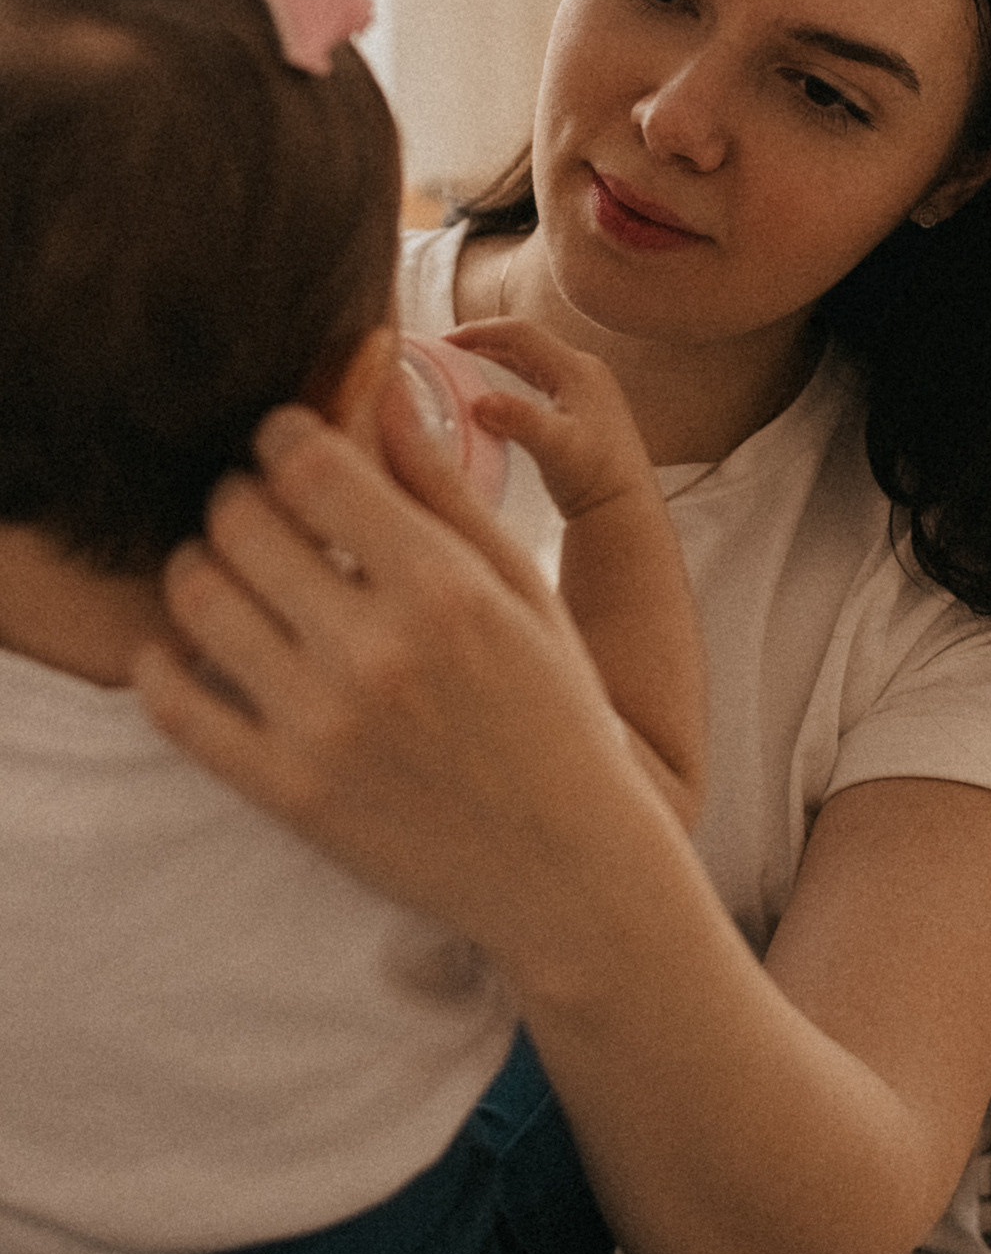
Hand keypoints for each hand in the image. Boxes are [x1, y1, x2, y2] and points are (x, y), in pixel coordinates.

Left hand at [133, 393, 649, 974]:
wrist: (568, 867)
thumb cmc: (556, 714)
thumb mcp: (522, 589)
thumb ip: (445, 488)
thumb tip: (383, 386)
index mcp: (441, 586)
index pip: (309, 465)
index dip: (283, 434)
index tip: (286, 441)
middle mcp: (376, 650)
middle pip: (240, 518)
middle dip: (238, 494)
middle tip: (255, 507)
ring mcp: (323, 726)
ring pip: (198, 598)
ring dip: (199, 565)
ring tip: (226, 572)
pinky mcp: (286, 793)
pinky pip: (177, 706)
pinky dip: (159, 663)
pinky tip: (182, 649)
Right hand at [445, 316, 656, 522]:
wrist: (623, 508)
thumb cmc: (595, 478)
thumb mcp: (556, 447)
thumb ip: (519, 420)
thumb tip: (480, 401)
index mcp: (577, 369)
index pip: (521, 333)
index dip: (479, 331)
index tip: (444, 342)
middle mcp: (584, 370)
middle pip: (525, 341)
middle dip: (484, 341)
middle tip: (445, 351)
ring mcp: (585, 388)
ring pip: (531, 360)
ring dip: (496, 358)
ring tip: (461, 364)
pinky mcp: (582, 406)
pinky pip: (538, 379)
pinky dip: (511, 378)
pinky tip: (493, 391)